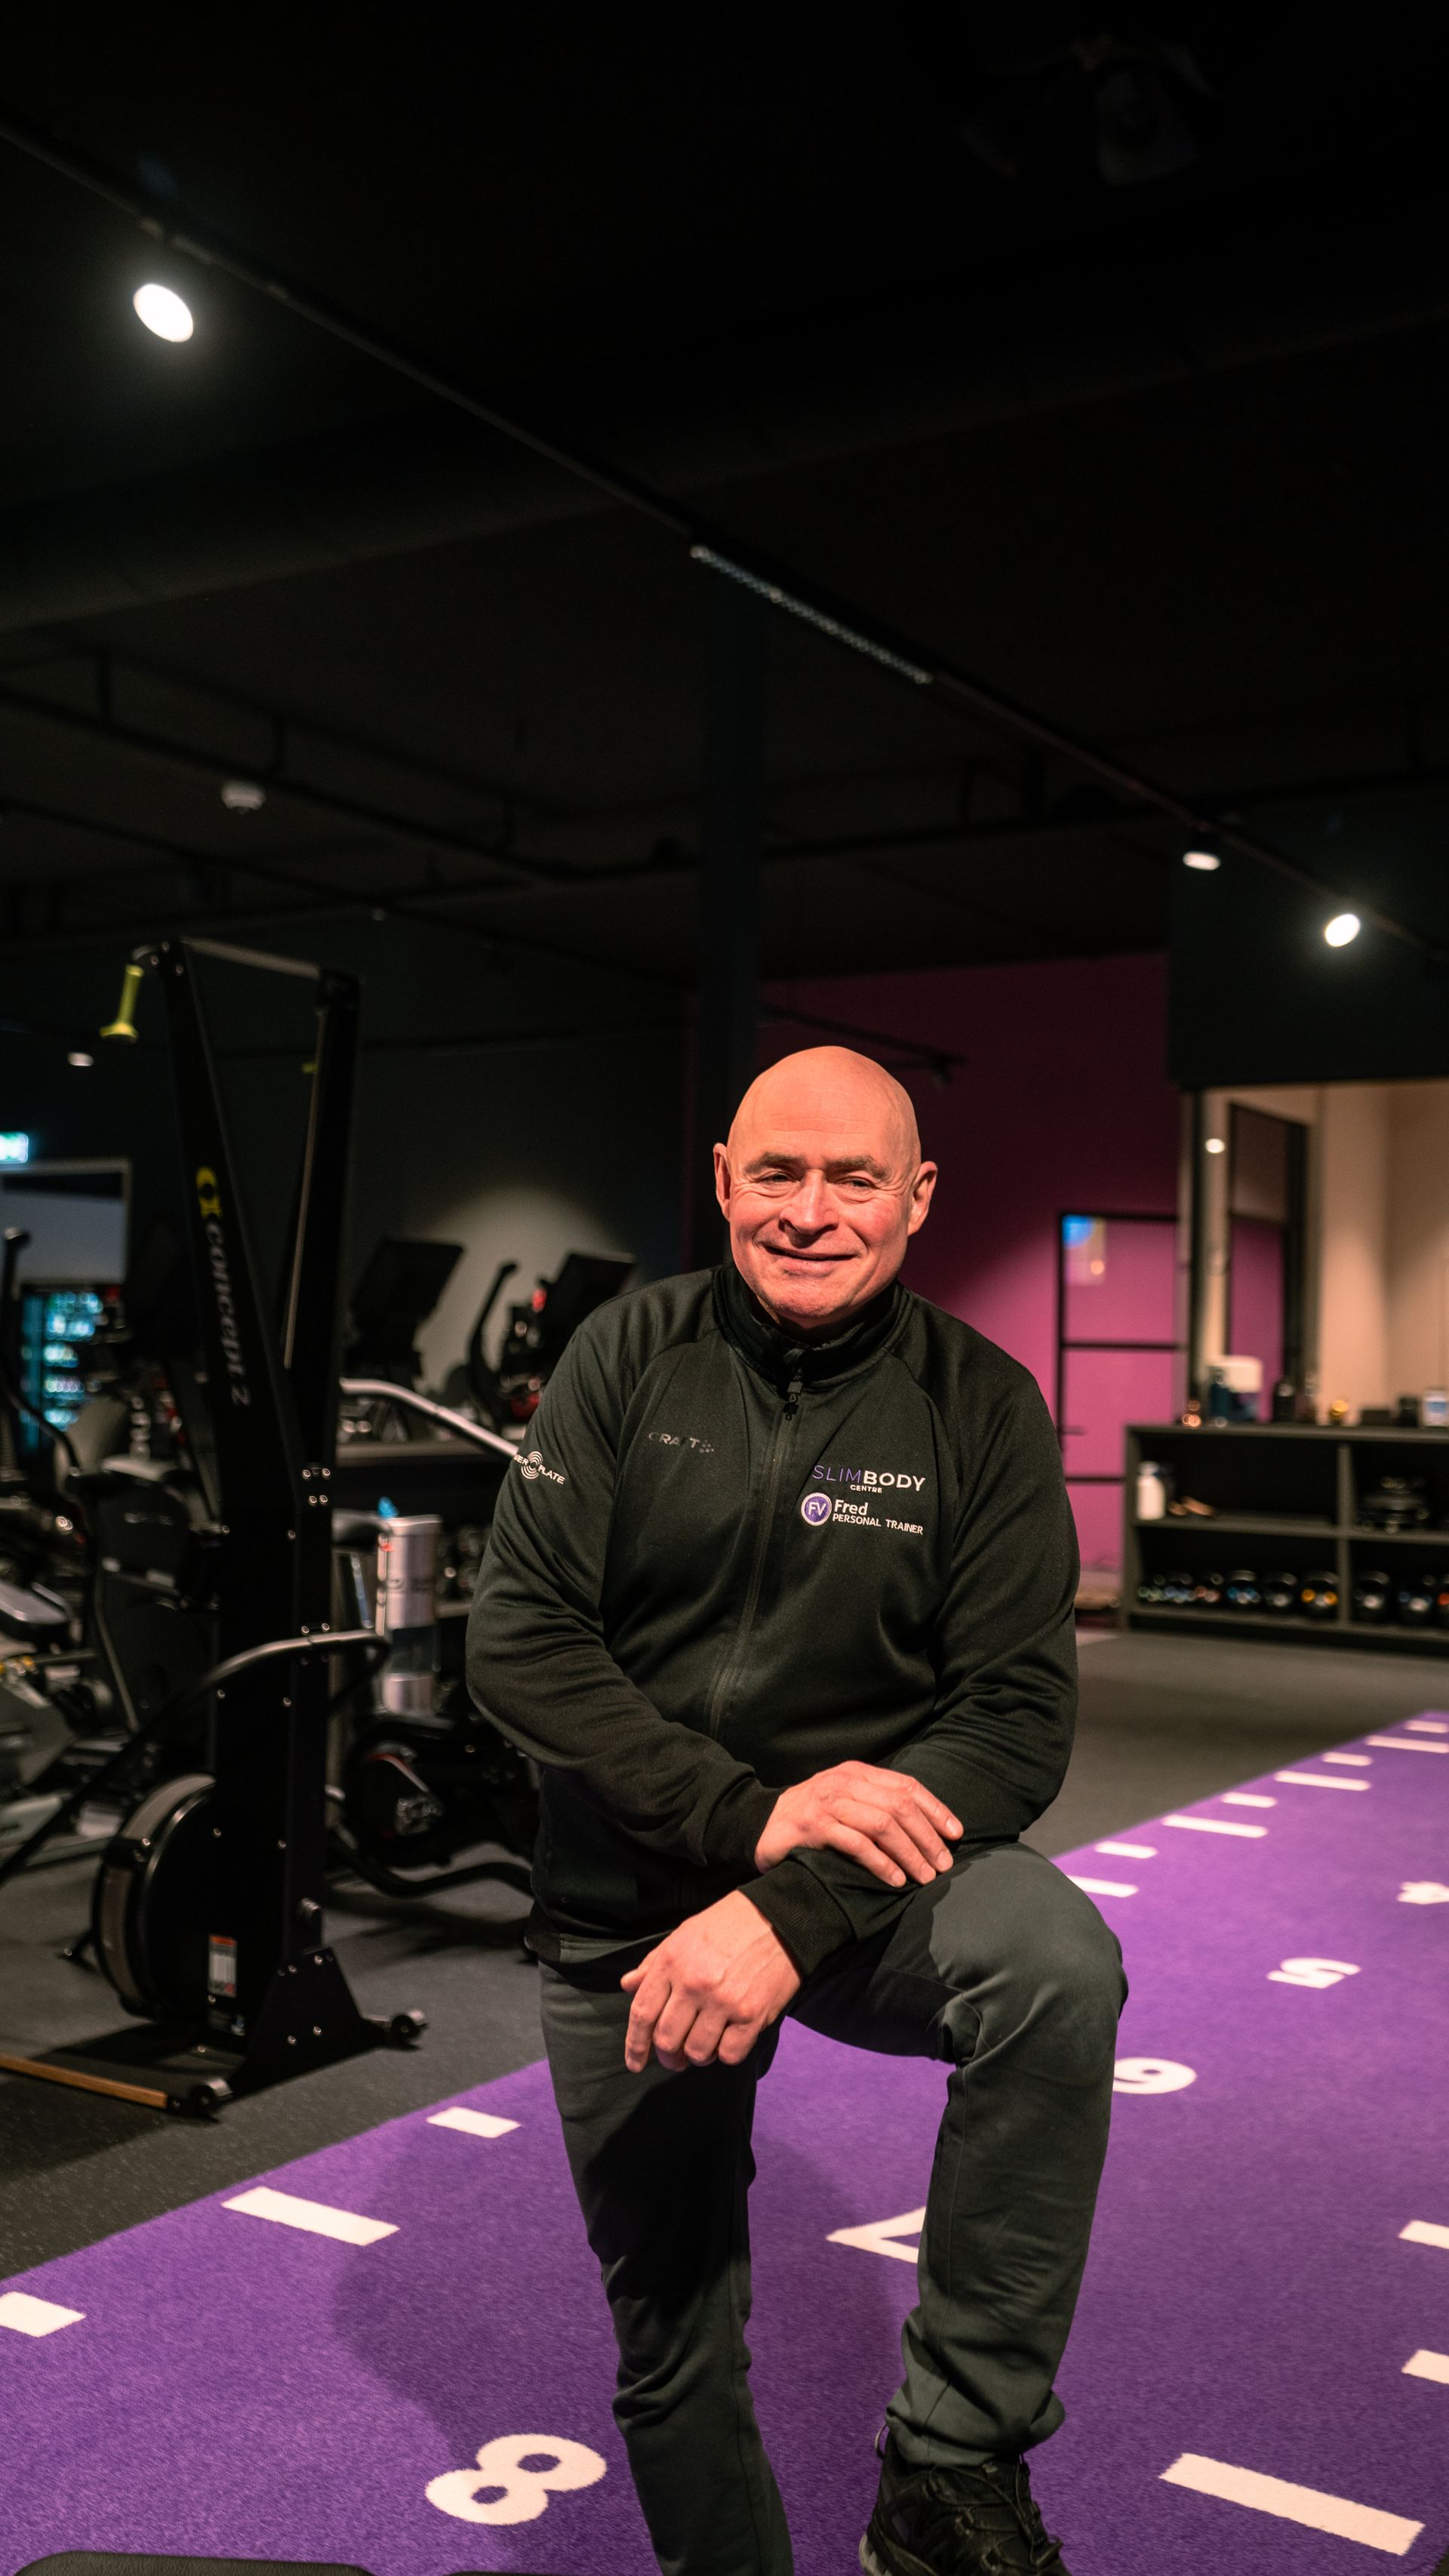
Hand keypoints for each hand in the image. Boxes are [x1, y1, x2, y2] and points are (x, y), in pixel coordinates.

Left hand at [620, 1890, 800, 2072]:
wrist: (780, 1917)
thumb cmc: (729, 1923)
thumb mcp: (684, 1934)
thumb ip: (654, 1963)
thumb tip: (628, 1985)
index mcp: (672, 1962)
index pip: (642, 2013)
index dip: (635, 2044)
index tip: (635, 2063)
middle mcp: (694, 1984)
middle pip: (667, 2039)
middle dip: (668, 2056)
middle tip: (675, 2057)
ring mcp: (724, 2001)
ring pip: (697, 2052)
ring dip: (697, 2056)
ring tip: (704, 2045)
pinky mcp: (752, 2015)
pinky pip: (729, 2054)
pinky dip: (725, 2054)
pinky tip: (728, 2039)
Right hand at [754, 1761, 960, 1888]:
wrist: (757, 1825)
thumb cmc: (810, 1819)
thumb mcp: (844, 1801)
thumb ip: (875, 1805)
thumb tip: (924, 1828)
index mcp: (857, 1773)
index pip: (906, 1786)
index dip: (935, 1809)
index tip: (955, 1834)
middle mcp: (844, 1782)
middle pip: (900, 1805)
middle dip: (927, 1837)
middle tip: (943, 1865)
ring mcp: (827, 1802)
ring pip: (882, 1823)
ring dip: (909, 1852)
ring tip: (924, 1877)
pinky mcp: (813, 1826)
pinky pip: (856, 1843)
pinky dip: (880, 1862)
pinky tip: (894, 1879)